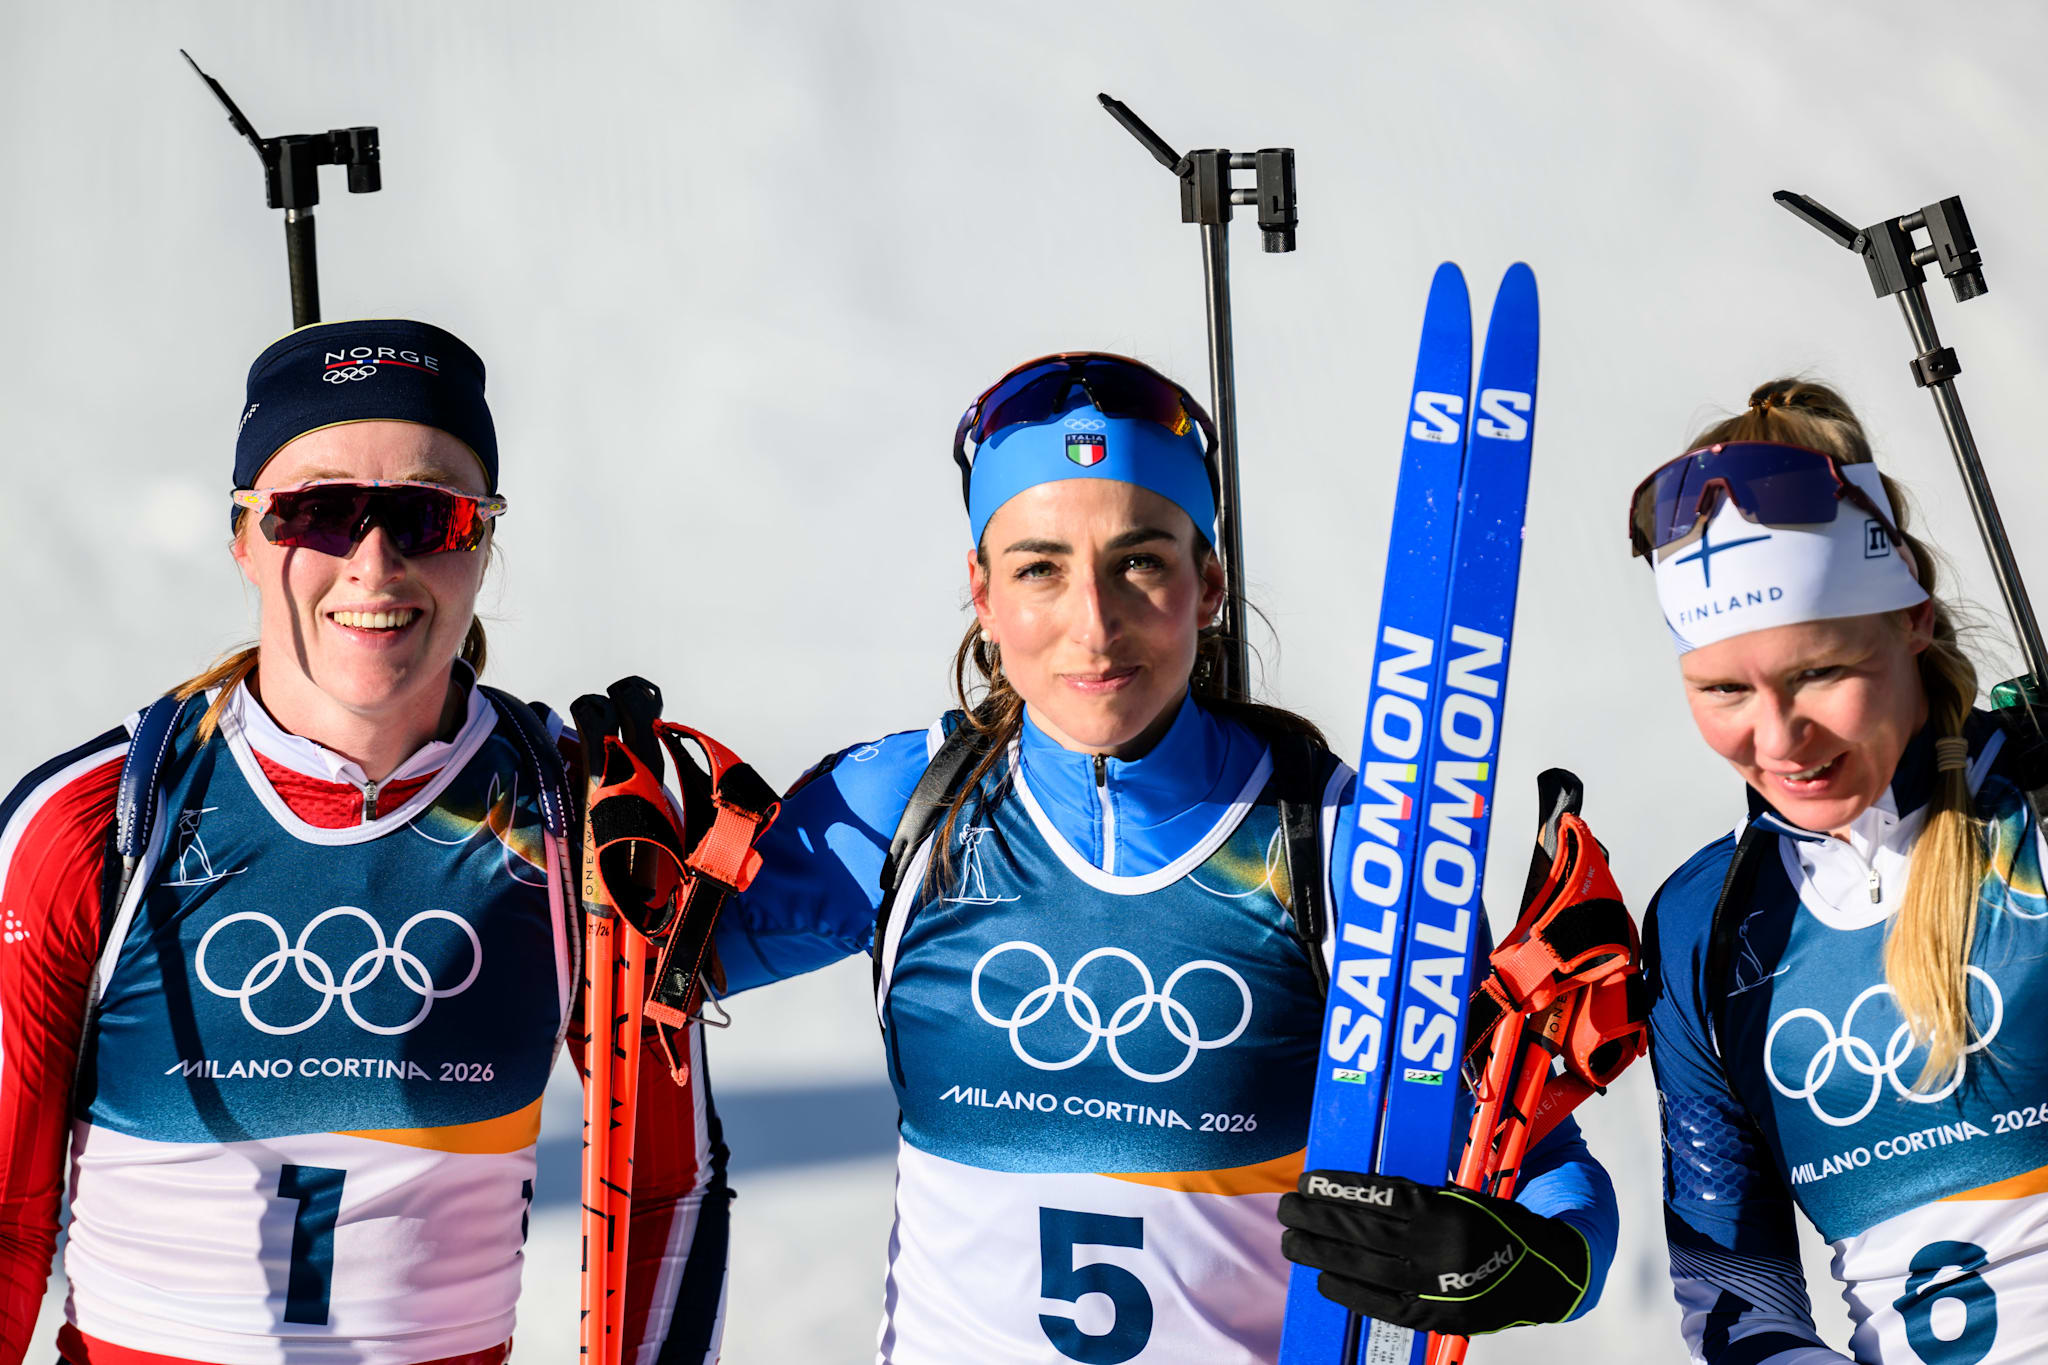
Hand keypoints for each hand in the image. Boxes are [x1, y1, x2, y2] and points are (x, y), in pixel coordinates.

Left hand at [1278, 1170, 1589, 1335]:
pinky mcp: (1434, 1315)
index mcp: (1442, 1209)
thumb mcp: (1457, 1195)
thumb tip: (1350, 1192)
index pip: (1375, 1195)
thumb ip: (1411, 1195)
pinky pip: (1380, 1305)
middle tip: (1285, 1210)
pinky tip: (1324, 1279)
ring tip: (1291, 1243)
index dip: (1335, 1190)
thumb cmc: (1493, 1224)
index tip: (1306, 1183)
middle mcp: (1436, 1247)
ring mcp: (1434, 1285)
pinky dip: (1348, 1292)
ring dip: (1320, 1254)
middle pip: (1361, 1232)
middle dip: (1315, 1220)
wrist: (1544, 1272)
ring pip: (1363, 1268)